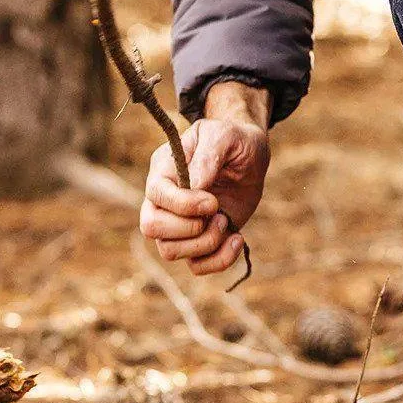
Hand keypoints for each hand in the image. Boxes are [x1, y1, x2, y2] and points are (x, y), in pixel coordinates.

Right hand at [139, 83, 271, 276]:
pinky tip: (237, 238)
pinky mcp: (201, 239)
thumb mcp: (224, 136)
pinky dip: (219, 260)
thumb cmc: (233, 139)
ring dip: (205, 243)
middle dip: (189, 228)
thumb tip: (195, 186)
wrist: (250, 154)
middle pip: (151, 228)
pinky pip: (197, 266)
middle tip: (217, 212)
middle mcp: (166, 200)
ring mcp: (181, 222)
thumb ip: (208, 157)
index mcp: (164, 171)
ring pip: (170, 252)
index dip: (183, 205)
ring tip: (225, 220)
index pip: (155, 196)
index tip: (212, 201)